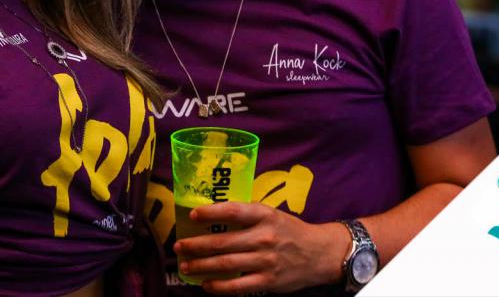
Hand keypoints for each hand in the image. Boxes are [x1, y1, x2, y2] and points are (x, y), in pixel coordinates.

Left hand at [174, 202, 350, 294]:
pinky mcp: (268, 281)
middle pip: (223, 242)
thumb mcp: (271, 214)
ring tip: (186, 266)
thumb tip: (212, 216)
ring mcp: (266, 261)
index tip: (192, 215)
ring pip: (226, 265)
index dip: (210, 213)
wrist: (320, 253)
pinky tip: (206, 284)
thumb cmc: (289, 231)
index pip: (232, 211)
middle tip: (179, 246)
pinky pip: (238, 287)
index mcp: (264, 215)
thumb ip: (247, 214)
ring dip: (202, 266)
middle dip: (196, 245)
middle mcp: (264, 237)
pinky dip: (219, 286)